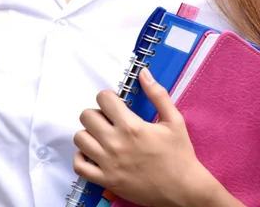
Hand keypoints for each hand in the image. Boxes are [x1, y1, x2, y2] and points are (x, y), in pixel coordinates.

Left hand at [73, 68, 214, 206]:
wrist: (184, 191)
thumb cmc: (180, 155)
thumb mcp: (174, 120)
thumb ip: (157, 94)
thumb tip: (144, 73)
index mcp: (131, 126)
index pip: (103, 98)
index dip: (108, 97)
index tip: (115, 104)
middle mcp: (116, 143)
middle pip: (87, 116)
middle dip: (96, 113)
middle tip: (108, 119)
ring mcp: (109, 164)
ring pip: (80, 138)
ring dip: (89, 133)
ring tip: (102, 135)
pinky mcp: (107, 181)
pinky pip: (79, 166)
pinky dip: (82, 157)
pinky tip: (93, 153)